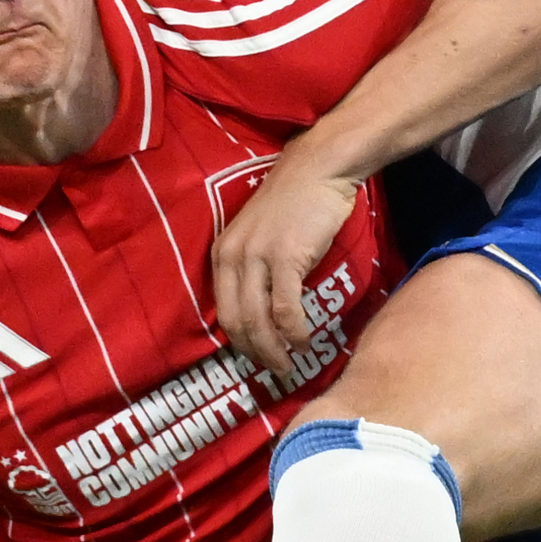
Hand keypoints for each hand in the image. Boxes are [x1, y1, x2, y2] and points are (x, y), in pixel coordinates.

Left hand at [211, 146, 359, 377]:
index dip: (239, 342)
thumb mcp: (259, 236)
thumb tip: (264, 311)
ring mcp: (257, 258)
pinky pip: (285, 309)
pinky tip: (304, 342)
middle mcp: (232, 257)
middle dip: (255, 354)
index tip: (256, 359)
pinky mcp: (285, 258)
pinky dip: (294, 333)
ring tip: (288, 366)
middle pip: (237, 322)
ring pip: (259, 321)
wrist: (318, 169)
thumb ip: (253, 267)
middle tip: (275, 372)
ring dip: (274, 351)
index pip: (223, 311)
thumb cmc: (295, 203)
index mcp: (222, 254)